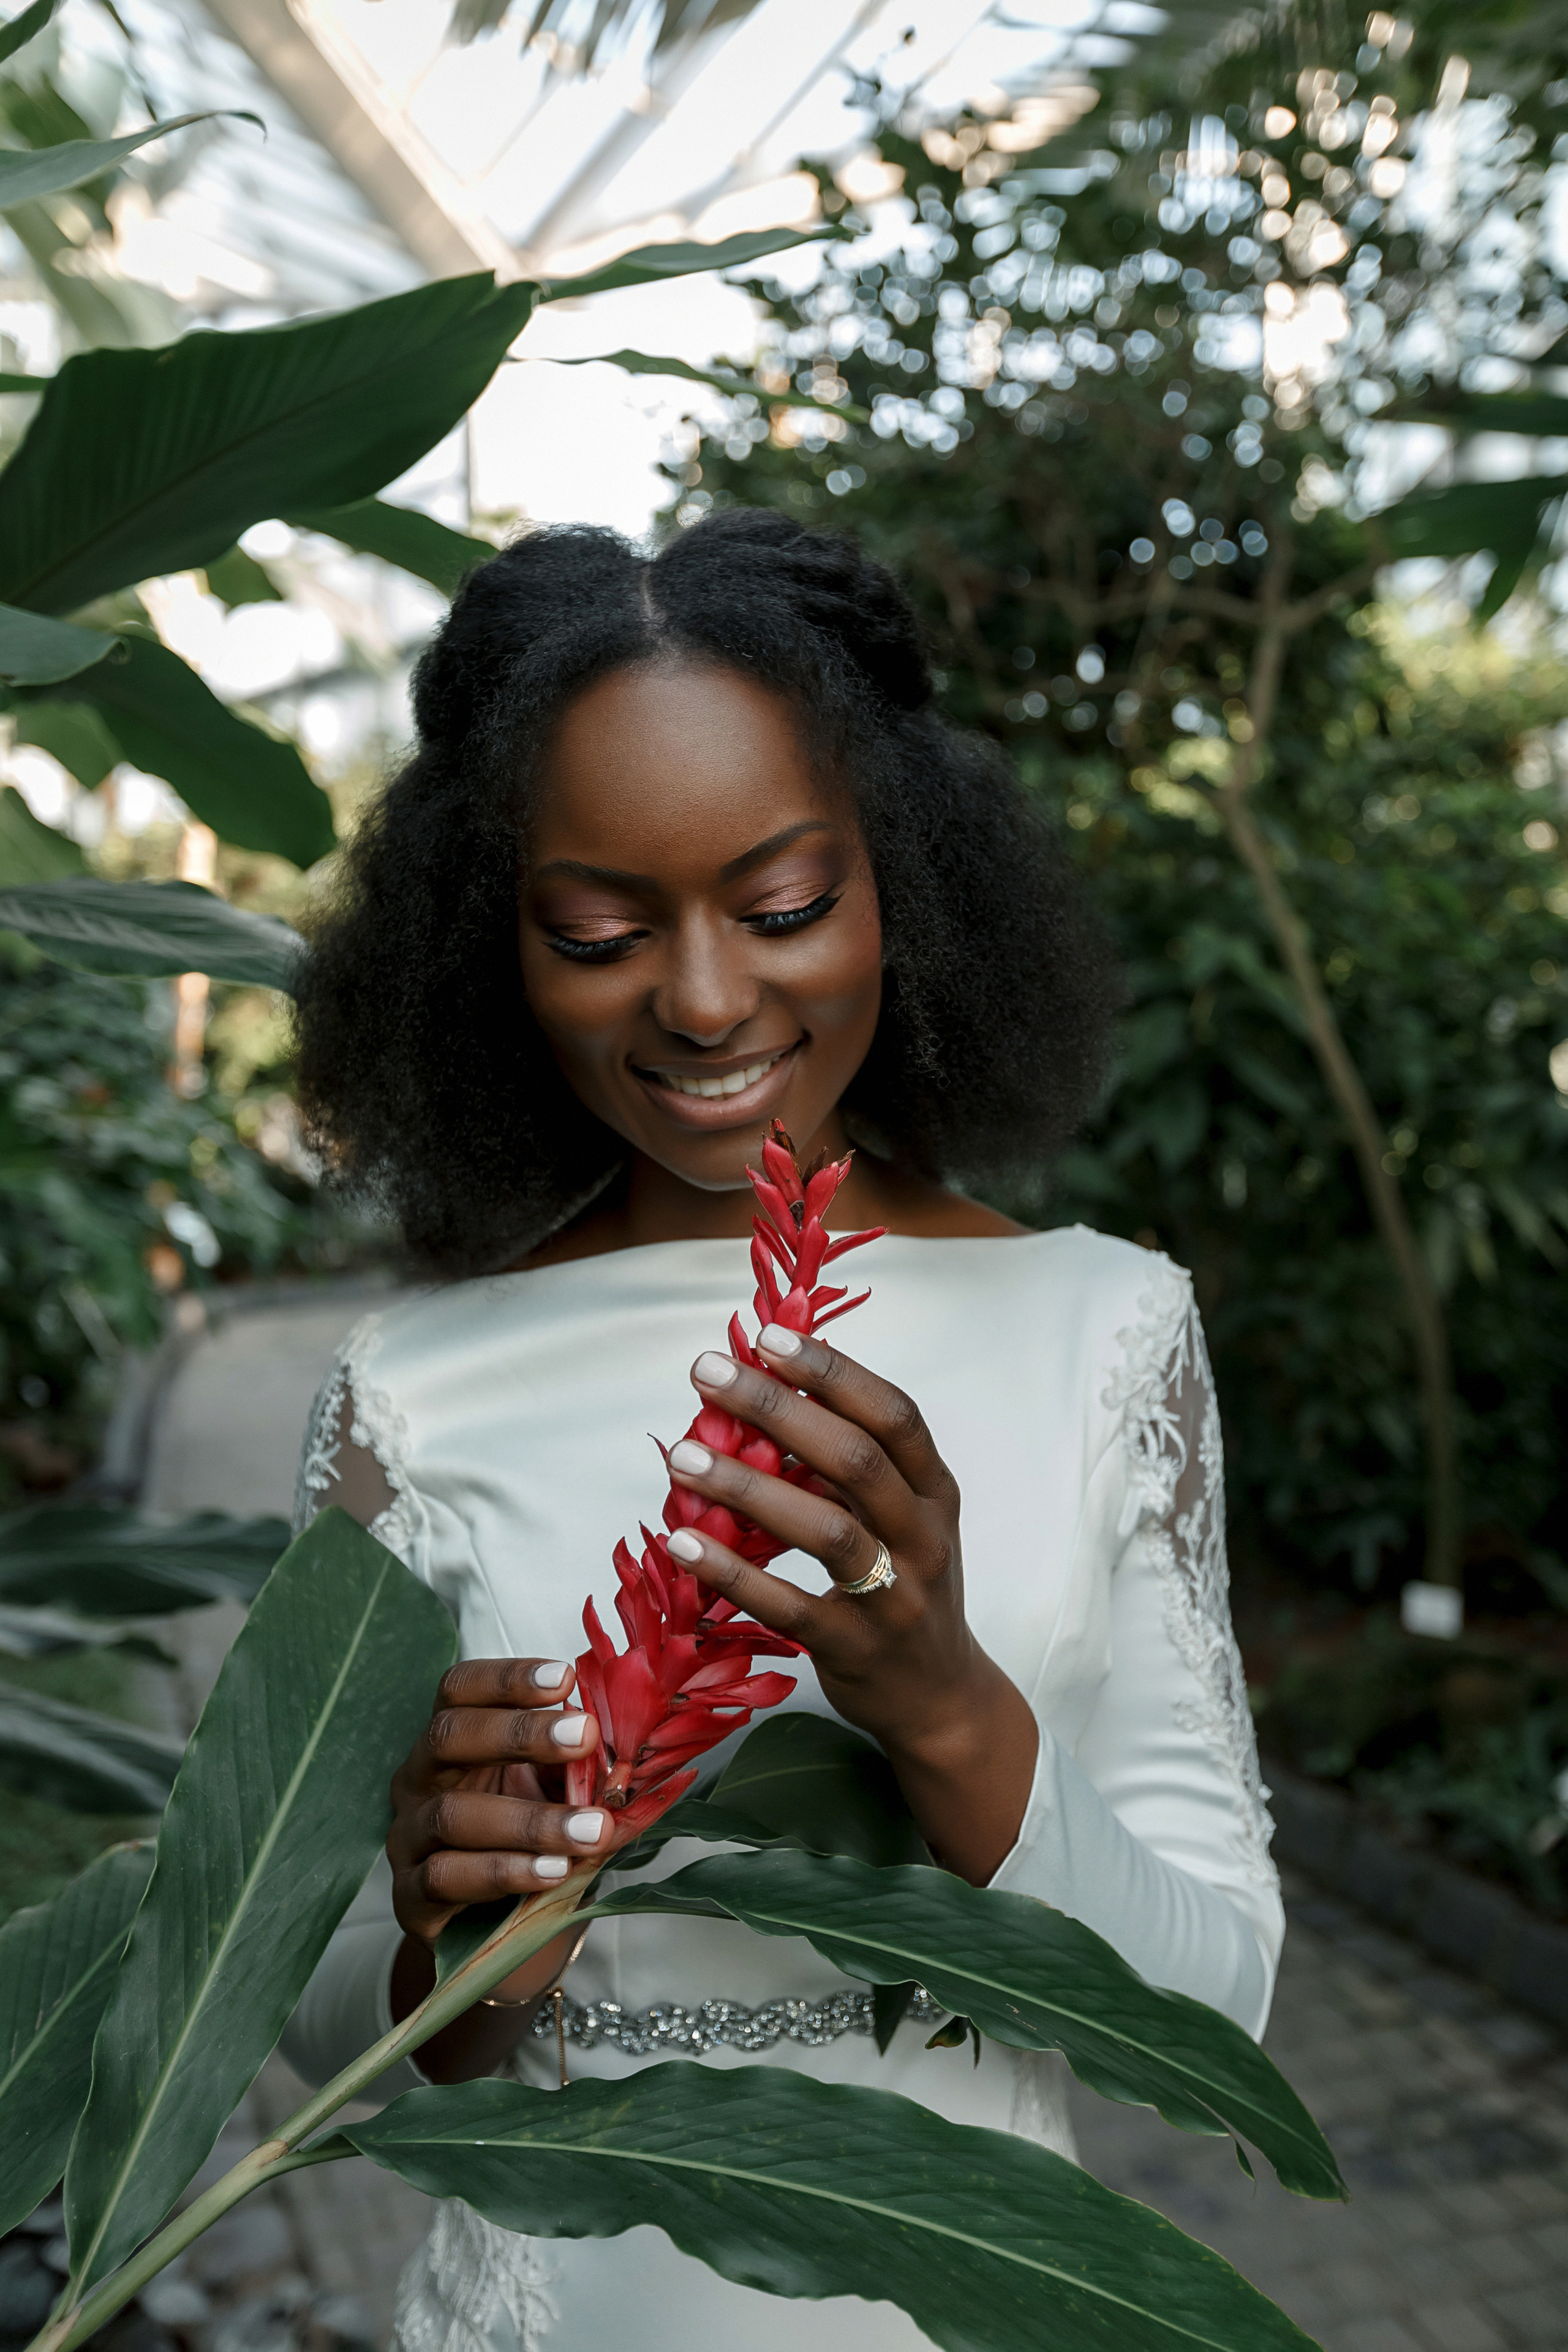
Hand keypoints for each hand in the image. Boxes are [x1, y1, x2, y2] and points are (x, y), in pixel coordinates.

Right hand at [387, 1655, 616, 1949]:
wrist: (489, 1929)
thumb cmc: (524, 1843)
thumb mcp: (557, 1795)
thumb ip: (583, 1771)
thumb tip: (635, 1755)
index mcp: (452, 1741)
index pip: (460, 1690)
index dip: (506, 1679)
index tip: (566, 1679)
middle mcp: (419, 1780)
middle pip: (447, 1736)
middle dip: (519, 1733)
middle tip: (584, 1736)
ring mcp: (407, 1838)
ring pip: (451, 1814)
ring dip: (529, 1820)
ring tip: (590, 1829)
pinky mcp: (408, 1898)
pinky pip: (445, 1877)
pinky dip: (503, 1871)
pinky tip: (551, 1872)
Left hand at [666, 1325, 1037, 1881]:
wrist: (941, 1699)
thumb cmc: (904, 1587)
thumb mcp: (900, 1519)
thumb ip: (847, 1465)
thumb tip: (764, 1395)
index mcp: (935, 1490)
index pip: (893, 1413)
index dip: (833, 1371)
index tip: (769, 1337)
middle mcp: (924, 1536)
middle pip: (856, 1458)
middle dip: (777, 1408)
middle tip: (707, 1373)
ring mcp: (896, 1597)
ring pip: (827, 1529)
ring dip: (747, 1488)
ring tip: (681, 1457)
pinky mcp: (857, 1650)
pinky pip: (791, 1606)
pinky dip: (733, 1574)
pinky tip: (682, 1545)